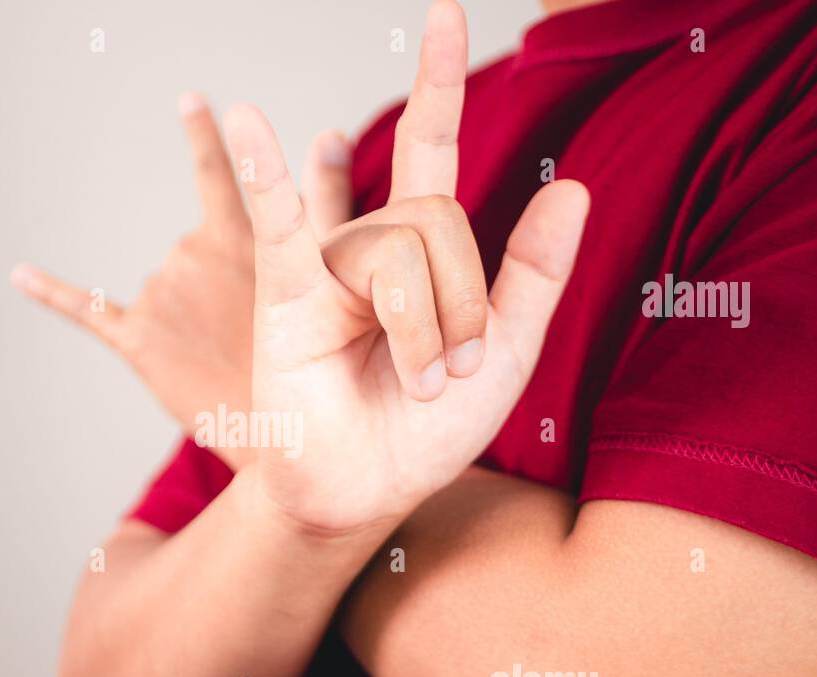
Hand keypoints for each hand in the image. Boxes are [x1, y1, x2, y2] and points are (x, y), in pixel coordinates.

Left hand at [10, 93, 352, 470]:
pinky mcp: (137, 342)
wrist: (285, 429)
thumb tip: (328, 134)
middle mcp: (189, 254)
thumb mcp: (328, 271)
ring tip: (221, 355)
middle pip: (190, 256)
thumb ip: (325, 200)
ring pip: (162, 292)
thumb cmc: (315, 357)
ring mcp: (160, 298)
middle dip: (213, 292)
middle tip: (246, 335)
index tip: (190, 100)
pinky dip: (51, 290)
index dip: (204, 136)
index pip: (217, 174)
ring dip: (186, 319)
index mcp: (237, 237)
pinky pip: (87, 310)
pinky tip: (19, 274)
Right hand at [223, 0, 589, 534]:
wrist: (366, 488)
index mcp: (423, 251)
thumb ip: (536, 273)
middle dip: (460, 302)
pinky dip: (264, 173)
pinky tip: (240, 119)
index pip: (434, 151)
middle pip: (435, 218)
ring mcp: (325, 263)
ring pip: (398, 247)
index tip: (444, 11)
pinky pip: (279, 222)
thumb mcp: (508, 353)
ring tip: (416, 381)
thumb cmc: (428, 429)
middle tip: (449, 371)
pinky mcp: (286, 294)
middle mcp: (371, 244)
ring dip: (424, 324)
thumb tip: (575, 183)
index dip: (439, 81)